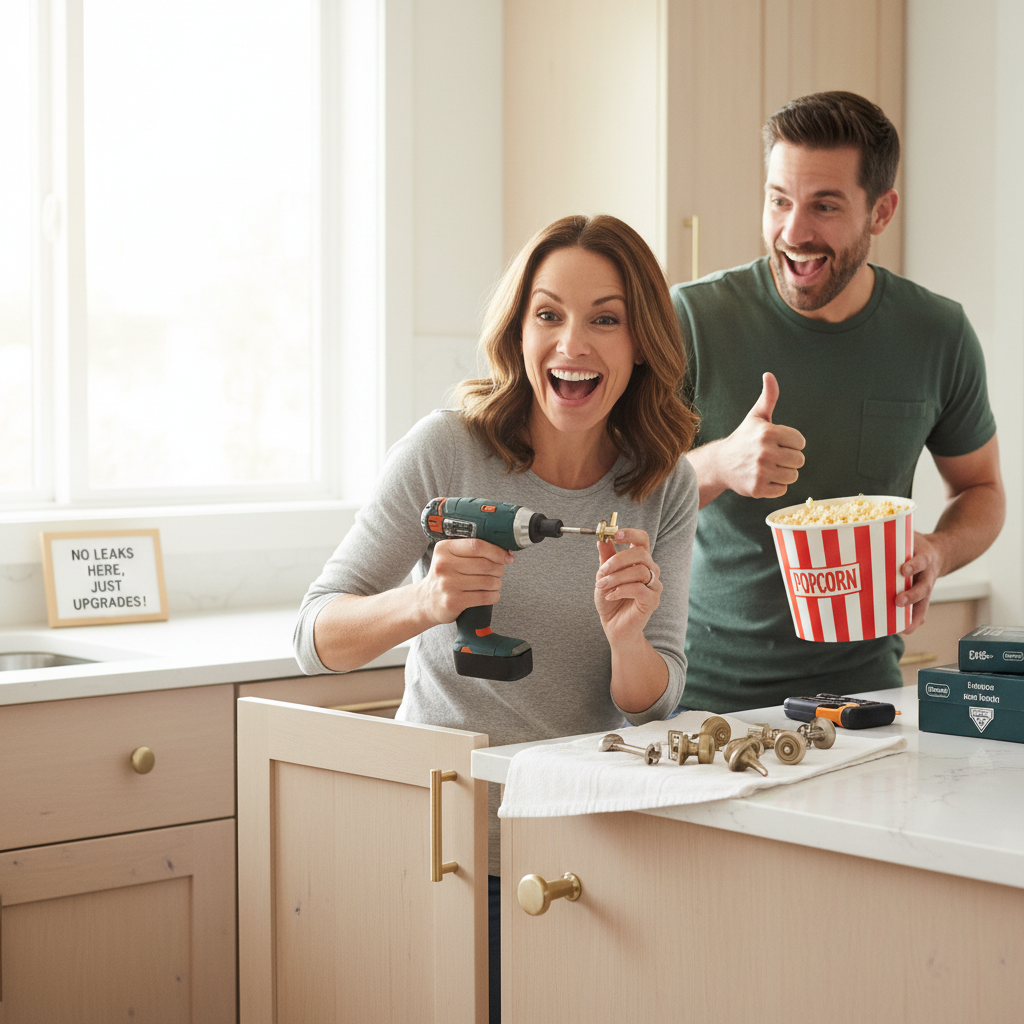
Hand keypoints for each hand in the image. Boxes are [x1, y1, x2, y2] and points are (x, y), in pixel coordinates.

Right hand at [417, 538, 513, 626]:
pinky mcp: (453, 601)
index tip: (507, 556)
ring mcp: (447, 584)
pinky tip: (491, 594)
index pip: (477, 545)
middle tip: (499, 571)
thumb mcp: (450, 557)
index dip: (497, 551)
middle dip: (499, 568)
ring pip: (487, 581)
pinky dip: (493, 595)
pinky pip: (484, 597)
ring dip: (497, 583)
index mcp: (444, 549)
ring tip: (494, 583)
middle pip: (484, 564)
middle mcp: (444, 565)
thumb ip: (471, 550)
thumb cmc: (445, 576)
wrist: (426, 601)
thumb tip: (504, 551)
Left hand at [594, 528, 659, 643]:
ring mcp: (653, 586)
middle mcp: (650, 571)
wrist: (614, 626)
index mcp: (640, 561)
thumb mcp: (604, 576)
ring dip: (616, 578)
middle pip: (641, 554)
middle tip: (602, 570)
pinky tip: (610, 596)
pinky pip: (638, 589)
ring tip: (602, 586)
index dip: (630, 534)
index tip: (614, 534)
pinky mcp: (652, 601)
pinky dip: (620, 590)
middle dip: (618, 560)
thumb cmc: (611, 600)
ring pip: (639, 571)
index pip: (642, 539)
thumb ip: (605, 558)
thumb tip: (601, 539)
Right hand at [716, 372, 805, 498]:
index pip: (800, 442)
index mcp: (768, 432)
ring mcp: (761, 471)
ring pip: (793, 476)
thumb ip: (768, 396)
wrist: (720, 464)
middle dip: (789, 459)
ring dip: (784, 473)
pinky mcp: (758, 488)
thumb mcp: (756, 416)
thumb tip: (769, 374)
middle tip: (772, 457)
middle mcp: (765, 452)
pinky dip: (775, 486)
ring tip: (768, 468)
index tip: (777, 443)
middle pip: (799, 460)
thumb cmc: (743, 439)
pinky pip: (782, 490)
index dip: (791, 443)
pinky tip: (762, 478)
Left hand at [897, 531, 945, 632]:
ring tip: (902, 627)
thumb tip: (865, 524)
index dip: (913, 565)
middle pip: (924, 587)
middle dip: (912, 595)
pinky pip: (922, 611)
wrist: (940, 552)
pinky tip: (903, 630)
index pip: (920, 561)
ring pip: (924, 603)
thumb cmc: (914, 543)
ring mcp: (927, 587)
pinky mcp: (923, 596)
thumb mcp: (908, 534)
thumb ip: (892, 532)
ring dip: (913, 614)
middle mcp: (928, 574)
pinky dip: (914, 621)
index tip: (903, 569)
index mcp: (924, 557)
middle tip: (898, 601)